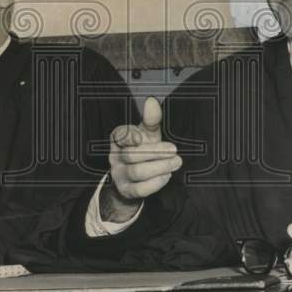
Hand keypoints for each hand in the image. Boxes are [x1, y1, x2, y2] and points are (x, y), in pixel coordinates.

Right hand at [101, 97, 181, 221]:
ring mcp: (119, 175)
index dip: (130, 136)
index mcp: (118, 139)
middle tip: (174, 151)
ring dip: (159, 167)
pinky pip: (139, 190)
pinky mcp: (126, 191)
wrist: (135, 180)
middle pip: (132, 155)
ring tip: (176, 163)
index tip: (143, 136)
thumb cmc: (143, 150)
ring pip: (136, 172)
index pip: (120, 135)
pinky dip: (155, 183)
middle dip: (155, 153)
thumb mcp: (148, 134)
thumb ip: (151, 120)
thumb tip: (152, 101)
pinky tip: (167, 176)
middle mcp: (115, 157)